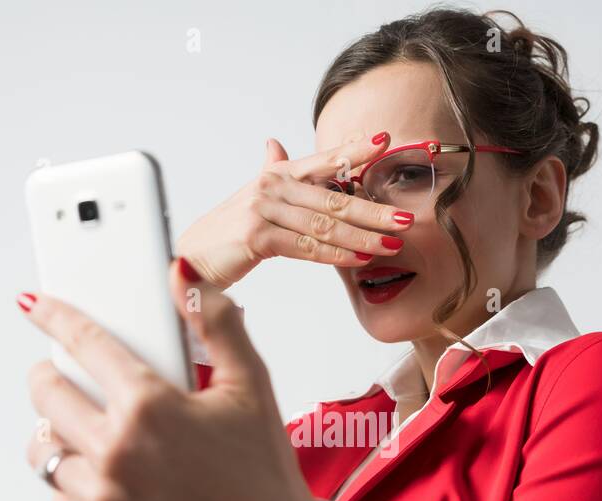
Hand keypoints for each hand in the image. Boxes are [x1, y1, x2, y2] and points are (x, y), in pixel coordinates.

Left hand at [19, 262, 324, 500]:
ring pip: (43, 450)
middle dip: (50, 375)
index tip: (37, 306)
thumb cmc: (262, 470)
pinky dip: (70, 484)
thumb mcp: (251, 385)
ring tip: (82, 428)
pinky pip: (57, 499)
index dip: (55, 316)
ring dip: (56, 433)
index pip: (83, 343)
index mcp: (151, 406)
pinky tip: (99, 473)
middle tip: (63, 374)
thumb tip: (184, 276)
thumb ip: (216, 323)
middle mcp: (118, 450)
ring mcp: (106, 496)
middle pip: (46, 394)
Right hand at [175, 133, 415, 288]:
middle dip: (373, 210)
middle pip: (333, 198)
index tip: (387, 140)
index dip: (355, 149)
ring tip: (391, 245)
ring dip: (361, 238)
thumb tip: (275, 145)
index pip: (324, 159)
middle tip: (406, 218)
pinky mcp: (258, 237)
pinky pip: (305, 247)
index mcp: (279, 174)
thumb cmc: (229, 230)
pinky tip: (358, 259)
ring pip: (324, 226)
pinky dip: (335, 255)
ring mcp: (264, 210)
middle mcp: (273, 186)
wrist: (194, 256)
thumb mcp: (254, 196)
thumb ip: (273, 171)